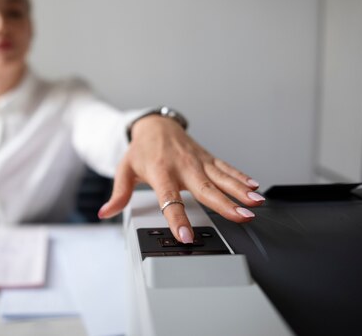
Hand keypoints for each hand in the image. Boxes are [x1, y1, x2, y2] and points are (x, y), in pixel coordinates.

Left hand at [98, 116, 262, 242]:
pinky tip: (255, 187)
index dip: (177, 219)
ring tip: (256, 204)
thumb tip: (106, 212)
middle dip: (225, 204)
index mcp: (160, 172)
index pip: (169, 199)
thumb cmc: (140, 150)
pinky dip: (241, 177)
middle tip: (241, 217)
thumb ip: (119, 194)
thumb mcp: (124, 170)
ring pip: (221, 178)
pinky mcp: (208, 158)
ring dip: (240, 191)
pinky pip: (227, 168)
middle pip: (205, 189)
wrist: (155, 124)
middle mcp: (182, 166)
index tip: (186, 236)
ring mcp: (198, 161)